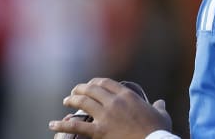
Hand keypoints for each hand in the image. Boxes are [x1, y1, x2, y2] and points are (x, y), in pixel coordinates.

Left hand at [49, 78, 171, 138]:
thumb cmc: (158, 131)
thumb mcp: (161, 115)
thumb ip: (158, 106)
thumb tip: (160, 102)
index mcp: (127, 95)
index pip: (106, 82)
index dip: (95, 82)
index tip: (90, 84)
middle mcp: (114, 102)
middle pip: (91, 89)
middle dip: (80, 88)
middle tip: (74, 91)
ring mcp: (106, 116)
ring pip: (83, 102)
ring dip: (72, 100)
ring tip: (66, 101)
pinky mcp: (100, 131)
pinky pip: (77, 127)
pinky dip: (62, 125)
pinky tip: (52, 124)